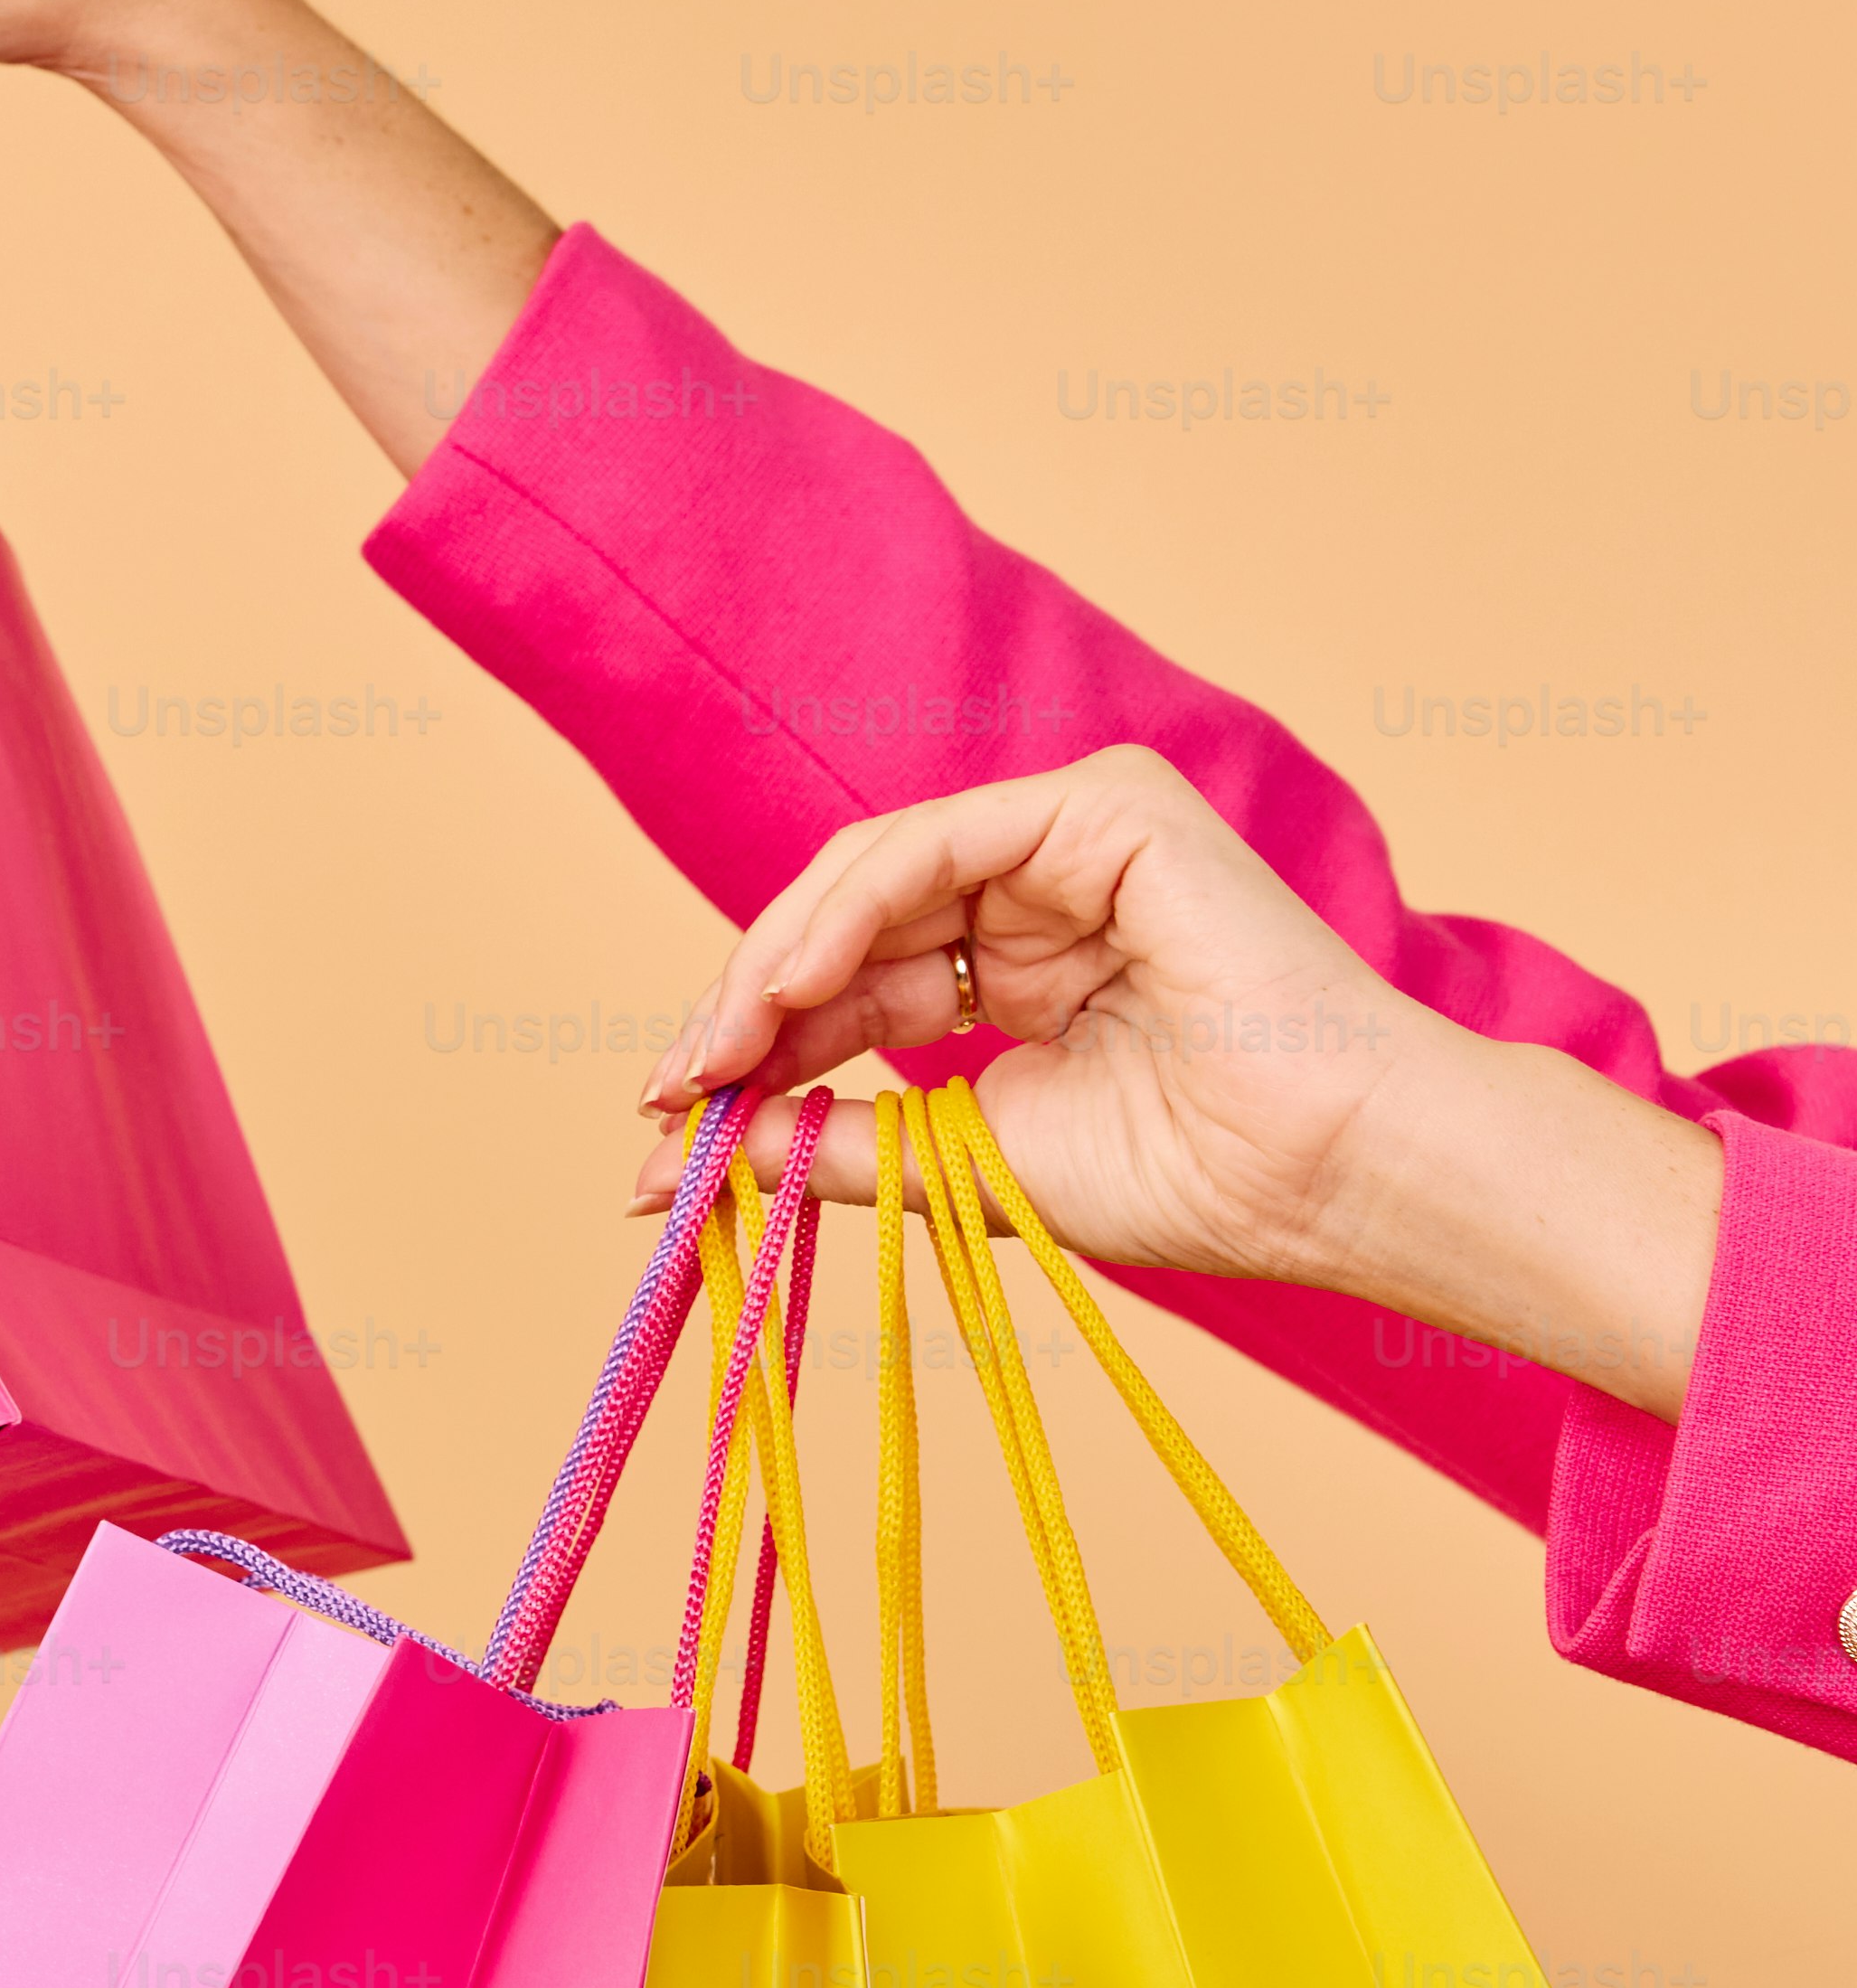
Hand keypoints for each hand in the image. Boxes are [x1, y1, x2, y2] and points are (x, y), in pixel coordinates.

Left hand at [640, 741, 1726, 1419]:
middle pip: (846, 921)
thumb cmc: (1186, 1180)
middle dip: (745, 1004)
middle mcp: (1044, 891)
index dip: (757, 1047)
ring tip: (712, 1054)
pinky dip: (847, 912)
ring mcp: (1076, 837)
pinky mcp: (1107, 807)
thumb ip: (828, 1144)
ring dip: (773, 964)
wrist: (1320, 1173)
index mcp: (1021, 969)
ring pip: (870, 874)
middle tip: (670, 1089)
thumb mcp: (958, 1164)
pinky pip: (933, 845)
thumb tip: (670, 1168)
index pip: (853, 987)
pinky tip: (790, 990)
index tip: (667, 1125)